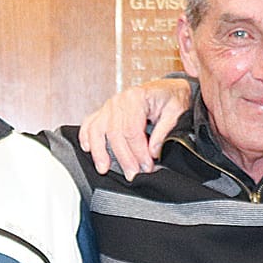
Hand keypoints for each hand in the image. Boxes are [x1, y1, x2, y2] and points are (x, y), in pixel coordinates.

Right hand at [76, 77, 192, 176]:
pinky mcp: (105, 111)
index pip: (132, 130)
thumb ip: (164, 132)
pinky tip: (88, 149)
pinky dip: (86, 137)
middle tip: (132, 173)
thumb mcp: (175, 111)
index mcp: (136, 97)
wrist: (166, 89)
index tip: (146, 166)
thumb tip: (153, 151)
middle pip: (114, 134)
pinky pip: (90, 124)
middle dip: (123, 157)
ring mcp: (109, 106)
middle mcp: (119, 101)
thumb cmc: (170, 98)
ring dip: (99, 152)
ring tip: (104, 168)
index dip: (138, 152)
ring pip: (97, 130)